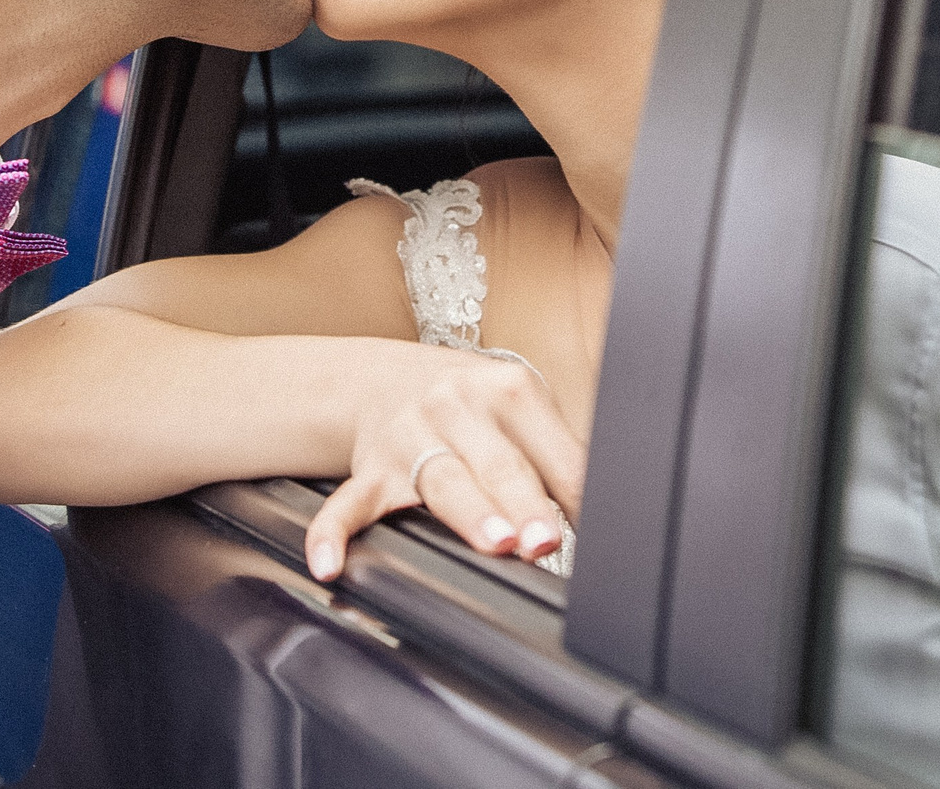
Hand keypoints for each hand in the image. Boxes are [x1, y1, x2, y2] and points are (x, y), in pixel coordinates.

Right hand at [305, 346, 584, 580]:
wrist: (388, 377)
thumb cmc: (476, 407)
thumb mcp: (521, 412)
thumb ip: (560, 461)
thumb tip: (610, 519)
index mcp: (508, 390)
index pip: (553, 449)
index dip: (575, 491)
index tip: (596, 526)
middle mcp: (456, 406)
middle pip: (498, 461)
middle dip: (523, 499)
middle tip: (545, 538)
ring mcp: (410, 437)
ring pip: (441, 478)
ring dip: (468, 509)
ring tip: (493, 540)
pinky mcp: (371, 468)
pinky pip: (350, 502)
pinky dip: (334, 532)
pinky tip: (330, 562)